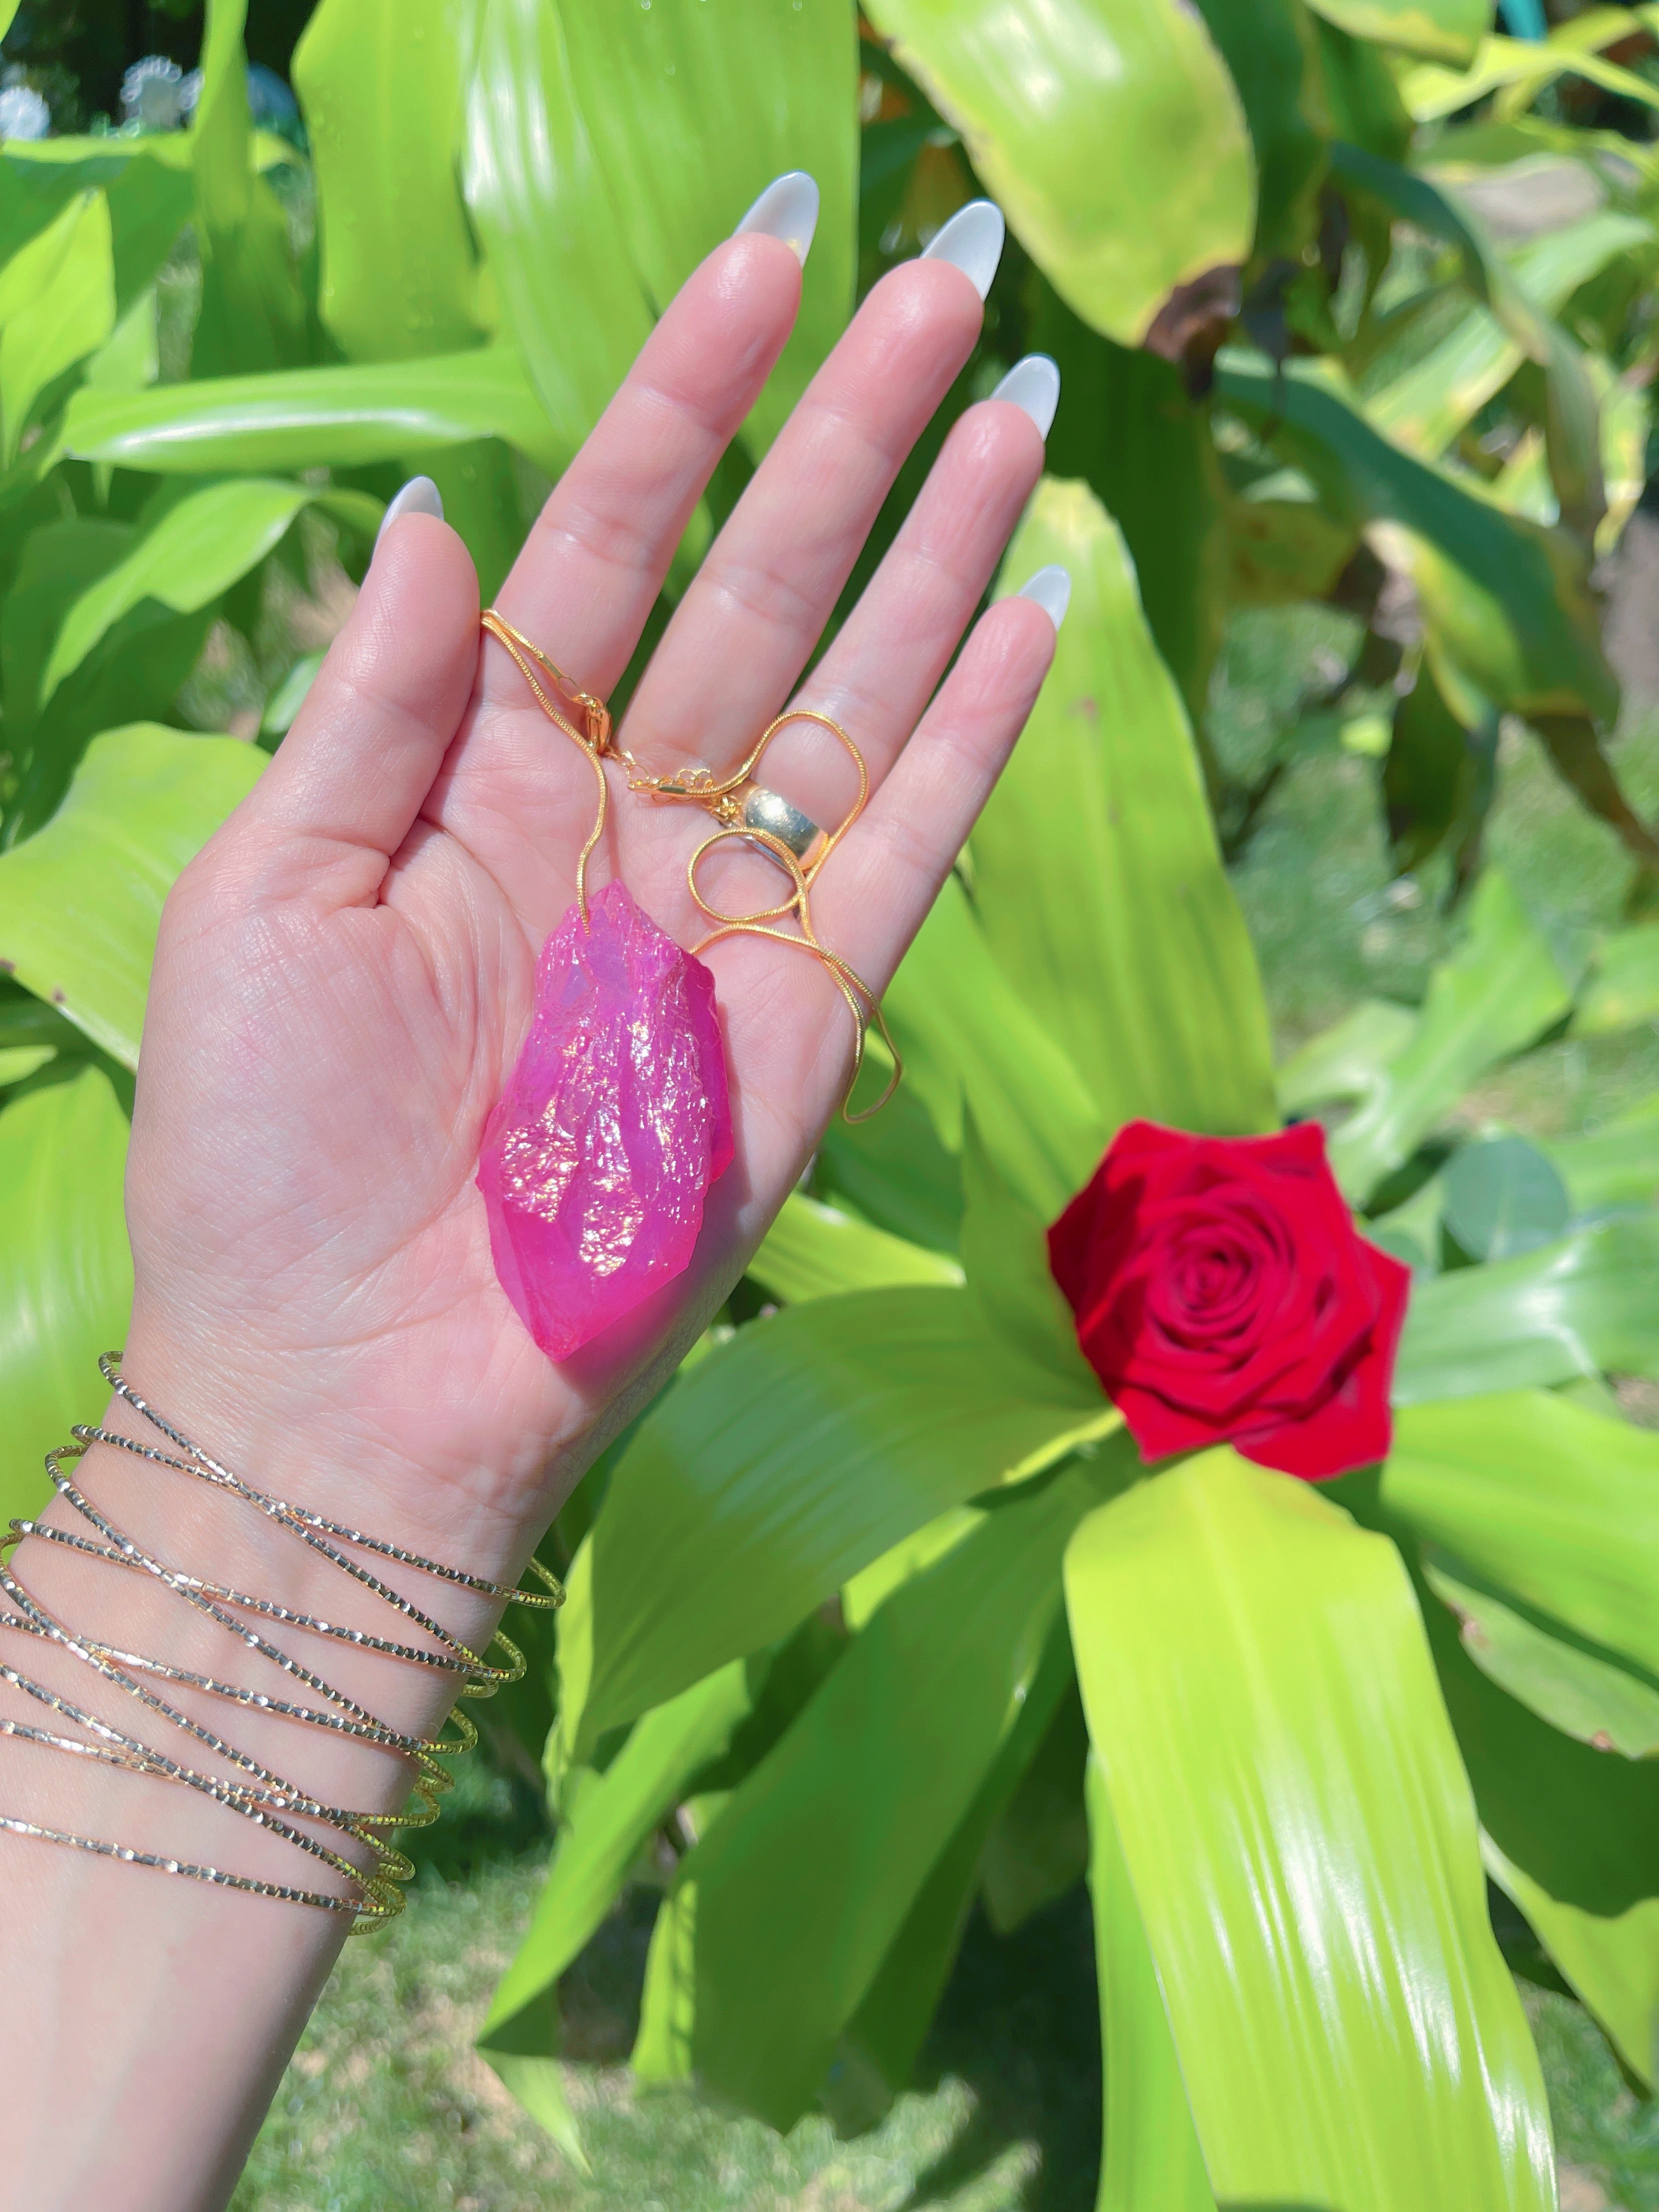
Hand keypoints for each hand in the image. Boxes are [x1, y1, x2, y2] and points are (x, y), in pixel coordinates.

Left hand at [121, 196, 1058, 1577]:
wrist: (353, 1390)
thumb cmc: (267, 1153)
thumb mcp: (271, 899)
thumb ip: (370, 711)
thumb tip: (433, 520)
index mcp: (482, 771)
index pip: (607, 538)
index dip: (688, 398)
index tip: (771, 260)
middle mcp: (621, 816)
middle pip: (759, 586)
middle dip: (854, 437)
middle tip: (950, 280)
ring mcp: (727, 914)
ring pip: (856, 693)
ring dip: (941, 553)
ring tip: (1021, 409)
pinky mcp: (809, 1021)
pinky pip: (906, 849)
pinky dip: (976, 737)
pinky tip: (1039, 614)